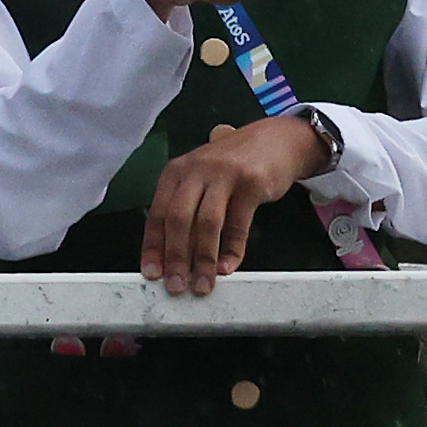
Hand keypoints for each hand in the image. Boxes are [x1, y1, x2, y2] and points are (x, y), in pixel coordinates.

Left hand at [140, 114, 326, 294]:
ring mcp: (223, 175)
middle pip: (177, 219)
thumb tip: (175, 252)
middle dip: (175, 257)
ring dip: (202, 259)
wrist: (276, 140)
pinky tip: (226, 267)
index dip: (153, 246)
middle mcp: (194, 171)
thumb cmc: (234, 166)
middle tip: (176, 285)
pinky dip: (232, 249)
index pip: (157, 213)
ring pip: (206, 223)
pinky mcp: (251, 183)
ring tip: (202, 284)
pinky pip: (238, 223)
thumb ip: (188, 207)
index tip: (151, 272)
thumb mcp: (202, 179)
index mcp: (175, 172)